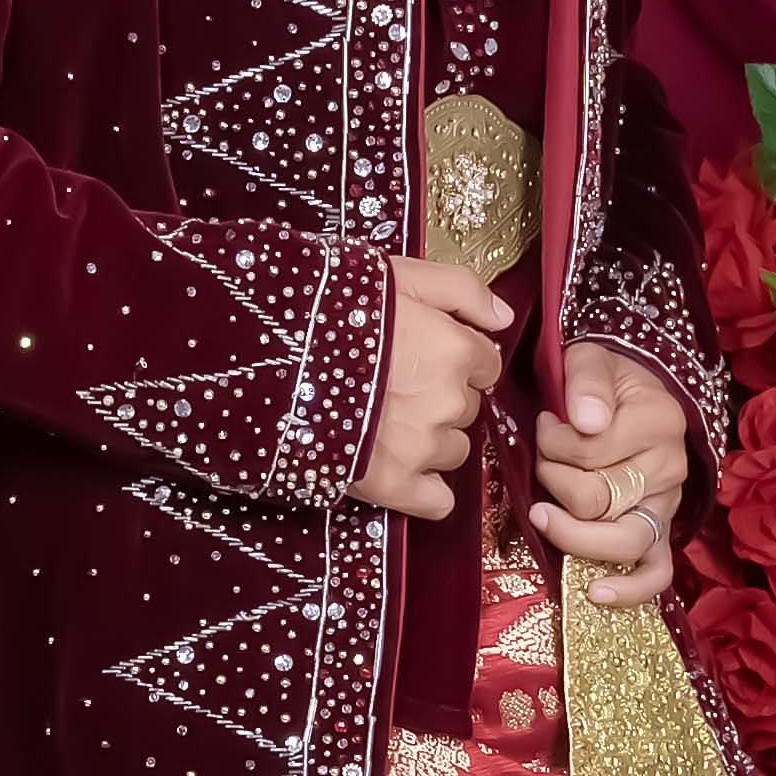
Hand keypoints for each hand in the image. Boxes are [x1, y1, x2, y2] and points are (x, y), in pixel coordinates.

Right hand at [352, 257, 513, 519]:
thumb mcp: (401, 275)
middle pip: (467, 408)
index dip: (454, 359)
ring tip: (383, 422)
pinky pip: (437, 501)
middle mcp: (449, 402)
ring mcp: (423, 447)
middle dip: (439, 397)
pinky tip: (399, 469)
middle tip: (393, 385)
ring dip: (430, 439)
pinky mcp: (393, 484)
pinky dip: (424, 489)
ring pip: (455, 450)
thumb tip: (505, 318)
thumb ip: (462, 289)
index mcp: (457, 351)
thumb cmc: (333, 306)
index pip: (484, 365)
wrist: (270, 353)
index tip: (420, 356)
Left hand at [531, 342, 691, 605]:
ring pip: (622, 539)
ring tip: (541, 516)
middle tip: (542, 460)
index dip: (552, 443)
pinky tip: (596, 593)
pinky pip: (655, 571)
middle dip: (553, 481)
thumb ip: (587, 382)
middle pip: (598, 499)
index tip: (544, 425)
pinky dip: (629, 589)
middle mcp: (670, 467)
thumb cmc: (604, 382)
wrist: (630, 393)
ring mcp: (666, 505)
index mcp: (659, 422)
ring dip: (572, 534)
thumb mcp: (590, 359)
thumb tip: (586, 422)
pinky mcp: (659, 532)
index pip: (590, 451)